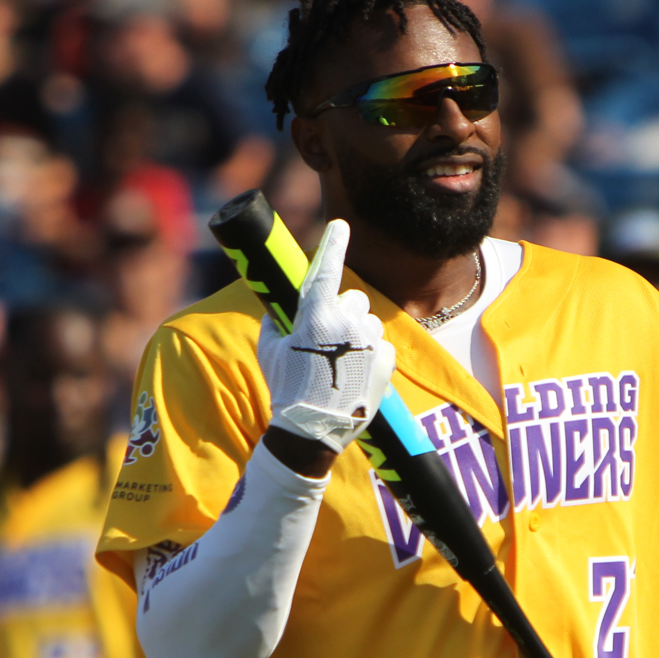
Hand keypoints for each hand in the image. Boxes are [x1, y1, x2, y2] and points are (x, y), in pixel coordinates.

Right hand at [256, 219, 394, 456]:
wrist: (312, 432)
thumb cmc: (286, 390)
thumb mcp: (271, 351)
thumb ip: (277, 323)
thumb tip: (281, 312)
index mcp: (316, 315)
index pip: (325, 270)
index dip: (333, 244)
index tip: (340, 226)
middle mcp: (347, 322)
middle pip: (354, 298)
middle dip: (344, 310)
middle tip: (328, 339)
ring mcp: (370, 341)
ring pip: (370, 322)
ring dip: (359, 335)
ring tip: (342, 365)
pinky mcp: (387, 361)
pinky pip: (382, 346)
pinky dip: (372, 356)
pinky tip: (356, 376)